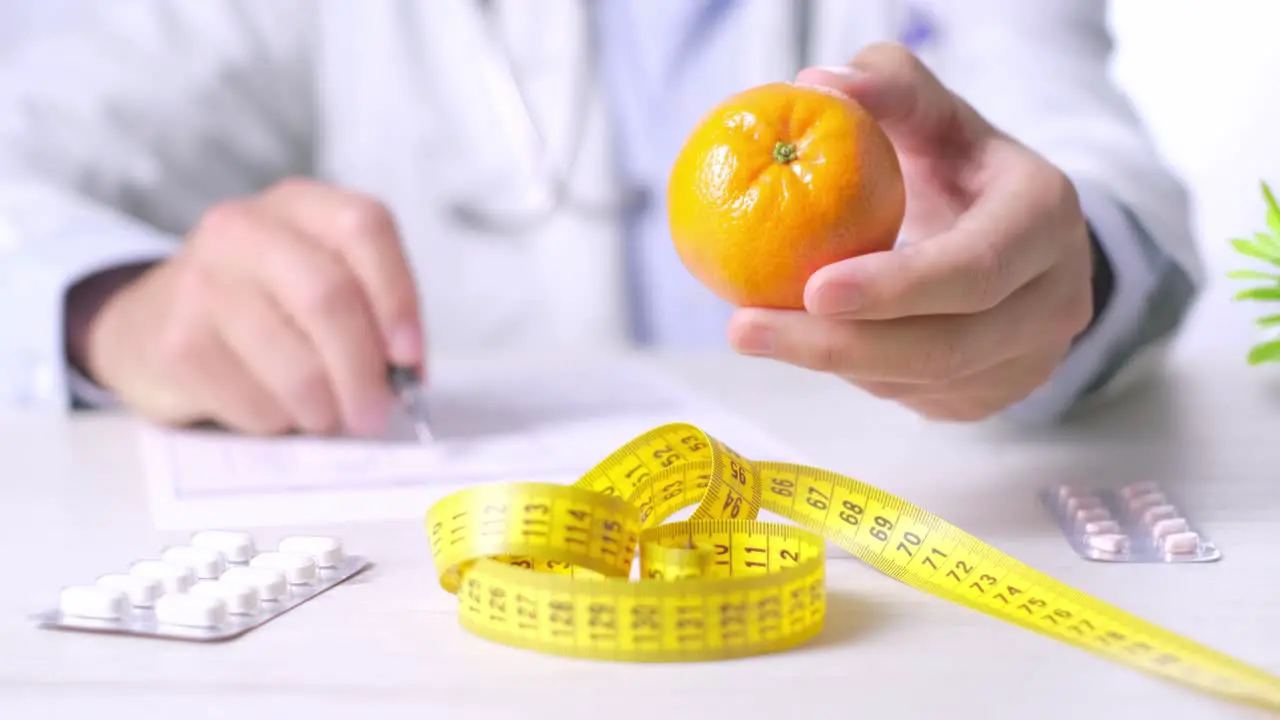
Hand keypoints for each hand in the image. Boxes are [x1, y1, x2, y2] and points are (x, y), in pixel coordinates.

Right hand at [76, 178, 424, 435]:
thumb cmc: (260, 306)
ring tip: (327, 417)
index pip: (363, 226)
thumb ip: (368, 310)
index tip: (409, 356)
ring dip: (325, 409)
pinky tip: (275, 411)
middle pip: (329, 297)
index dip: (397, 295)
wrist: (151, 322)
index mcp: (299, 205)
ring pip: (297, 365)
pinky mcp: (178, 342)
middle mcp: (245, 229)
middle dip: (364, 371)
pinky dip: (280, 422)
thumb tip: (408, 374)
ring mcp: (203, 281)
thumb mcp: (316, 278)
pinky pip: (256, 402)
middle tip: (375, 414)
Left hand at [727, 43, 1095, 421]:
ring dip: (830, 362)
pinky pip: (910, 397)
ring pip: (917, 381)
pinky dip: (850, 374)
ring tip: (757, 329)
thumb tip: (815, 85)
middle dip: (835, 345)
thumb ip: (884, 87)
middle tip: (744, 328)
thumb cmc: (956, 163)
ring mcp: (1030, 358)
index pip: (975, 268)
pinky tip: (804, 341)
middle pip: (943, 347)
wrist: (1013, 233)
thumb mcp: (930, 111)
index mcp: (1045, 218)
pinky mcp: (993, 394)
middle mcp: (1054, 299)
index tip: (813, 288)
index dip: (896, 288)